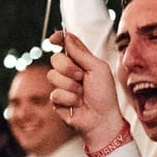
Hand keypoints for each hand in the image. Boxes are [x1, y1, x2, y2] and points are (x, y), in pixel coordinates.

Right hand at [48, 30, 126, 148]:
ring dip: (70, 86)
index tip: (53, 39)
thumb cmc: (104, 95)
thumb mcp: (98, 69)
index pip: (66, 45)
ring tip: (81, 94)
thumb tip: (67, 37)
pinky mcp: (56, 99)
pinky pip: (54, 93)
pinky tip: (76, 104)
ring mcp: (61, 85)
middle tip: (82, 78)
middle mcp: (69, 71)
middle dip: (69, 68)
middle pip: (56, 59)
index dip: (59, 39)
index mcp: (81, 61)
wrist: (101, 119)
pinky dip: (68, 99)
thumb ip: (81, 53)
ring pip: (52, 76)